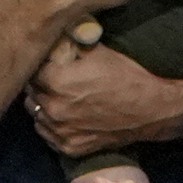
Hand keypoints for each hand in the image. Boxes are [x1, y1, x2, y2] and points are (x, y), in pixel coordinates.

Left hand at [27, 42, 182, 157]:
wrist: (152, 110)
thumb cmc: (127, 76)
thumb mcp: (97, 50)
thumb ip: (69, 44)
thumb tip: (53, 35)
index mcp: (57, 82)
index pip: (31, 69)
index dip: (39, 62)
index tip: (46, 60)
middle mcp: (54, 109)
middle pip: (30, 92)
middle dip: (39, 83)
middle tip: (51, 77)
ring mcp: (60, 131)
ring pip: (35, 113)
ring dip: (43, 103)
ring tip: (58, 96)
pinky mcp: (69, 147)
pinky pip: (47, 133)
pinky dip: (51, 124)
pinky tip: (64, 114)